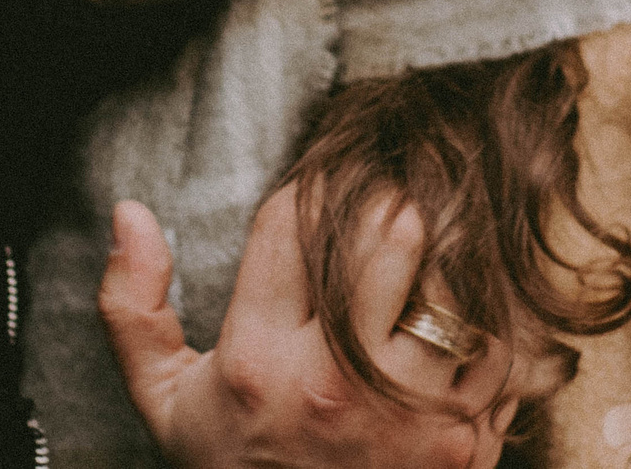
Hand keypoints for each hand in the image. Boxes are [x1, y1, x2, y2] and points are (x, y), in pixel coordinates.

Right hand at [100, 185, 546, 468]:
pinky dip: (487, 316)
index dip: (306, 190)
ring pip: (454, 278)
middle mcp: (334, 384)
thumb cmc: (236, 466)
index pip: (290, 223)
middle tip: (385, 198)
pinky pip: (499, 341)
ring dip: (445, 252)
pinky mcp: (466, 440)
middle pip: (386, 234)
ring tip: (429, 247)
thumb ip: (134, 309)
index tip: (317, 189)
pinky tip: (460, 312)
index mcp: (257, 362)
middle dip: (385, 204)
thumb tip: (130, 212)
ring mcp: (408, 413)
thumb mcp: (164, 402)